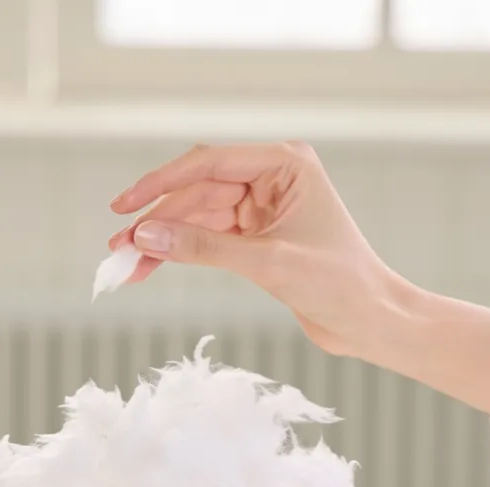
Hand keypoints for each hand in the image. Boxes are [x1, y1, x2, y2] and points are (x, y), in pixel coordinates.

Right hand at [108, 142, 398, 356]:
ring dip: (165, 240)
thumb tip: (146, 238)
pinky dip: (183, 253)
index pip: (209, 163)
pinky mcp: (258, 239)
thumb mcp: (268, 263)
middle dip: (159, 220)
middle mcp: (272, 179)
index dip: (161, 184)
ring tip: (127, 264)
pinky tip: (153, 266)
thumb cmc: (339, 284)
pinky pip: (209, 240)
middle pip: (198, 192)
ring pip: (198, 218)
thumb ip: (205, 248)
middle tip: (119, 248)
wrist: (370, 320)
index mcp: (284, 164)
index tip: (125, 207)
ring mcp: (263, 209)